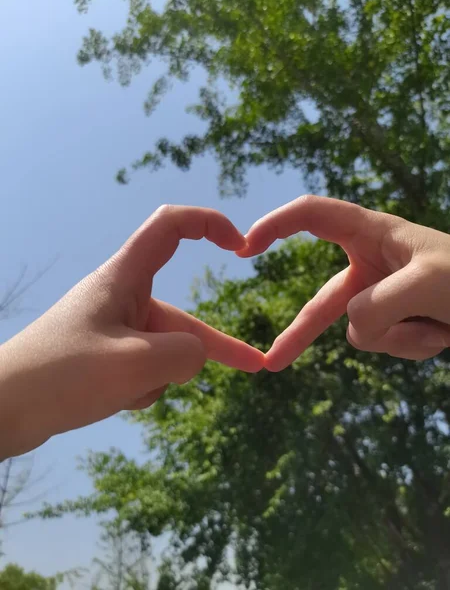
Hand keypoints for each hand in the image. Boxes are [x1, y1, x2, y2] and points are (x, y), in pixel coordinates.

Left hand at [0, 205, 263, 457]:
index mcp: (123, 279)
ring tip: (126, 393)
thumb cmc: (62, 375)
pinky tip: (116, 400)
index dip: (208, 224)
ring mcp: (112, 330)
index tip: (239, 246)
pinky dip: (140, 386)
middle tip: (255, 366)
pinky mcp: (103, 358)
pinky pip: (142, 369)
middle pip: (179, 316)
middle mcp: (120, 299)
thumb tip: (195, 357)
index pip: (170, 227)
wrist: (0, 410)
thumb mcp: (135, 366)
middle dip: (211, 346)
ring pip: (162, 350)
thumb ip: (184, 356)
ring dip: (159, 376)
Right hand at [238, 195, 449, 370]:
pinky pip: (384, 344)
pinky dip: (412, 346)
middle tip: (271, 365)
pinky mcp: (397, 322)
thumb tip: (351, 328)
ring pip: (360, 330)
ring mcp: (383, 297)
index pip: (312, 215)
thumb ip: (376, 306)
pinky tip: (440, 334)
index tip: (245, 247)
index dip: (275, 225)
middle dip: (299, 336)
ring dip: (399, 336)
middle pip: (322, 302)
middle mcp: (371, 264)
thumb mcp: (428, 284)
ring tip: (437, 322)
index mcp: (373, 233)